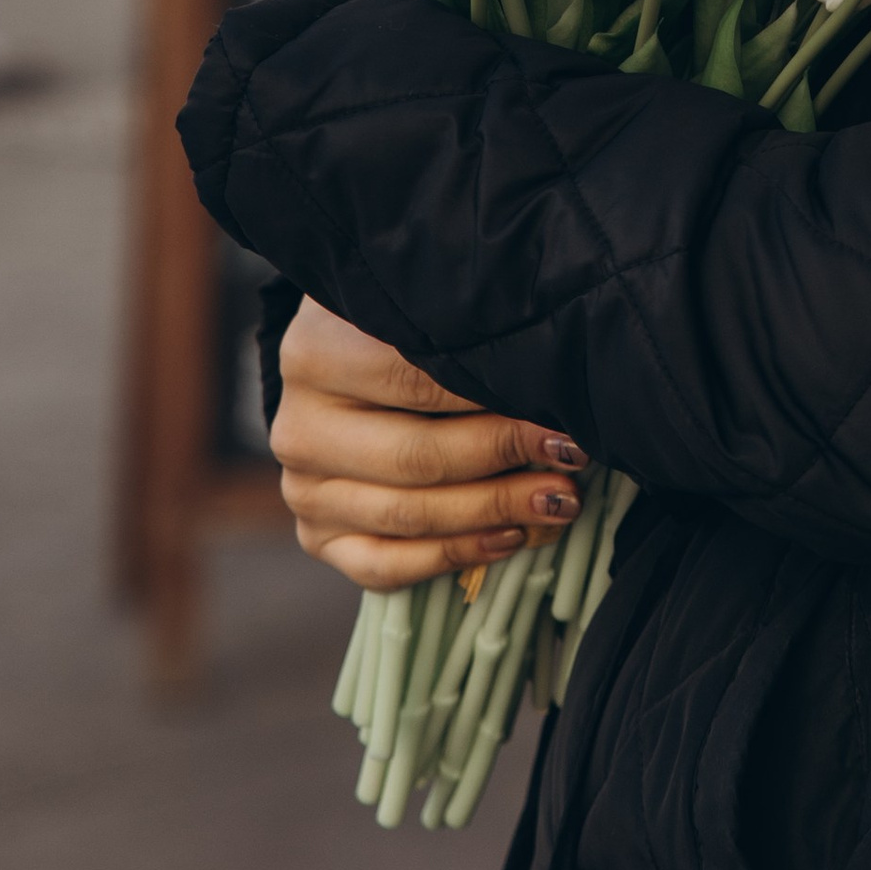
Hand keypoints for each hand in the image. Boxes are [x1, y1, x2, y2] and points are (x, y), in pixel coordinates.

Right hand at [270, 297, 592, 590]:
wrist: (349, 360)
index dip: (493, 396)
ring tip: (559, 501)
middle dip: (505, 458)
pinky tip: (509, 538)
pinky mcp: (317, 537)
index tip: (560, 404)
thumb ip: (464, 328)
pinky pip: (384, 566)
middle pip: (416, 456)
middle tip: (571, 456)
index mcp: (315, 355)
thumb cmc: (403, 322)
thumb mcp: (422, 303)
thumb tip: (547, 371)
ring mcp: (303, 489)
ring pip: (407, 516)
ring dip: (495, 511)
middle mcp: (299, 428)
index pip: (417, 382)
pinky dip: (453, 556)